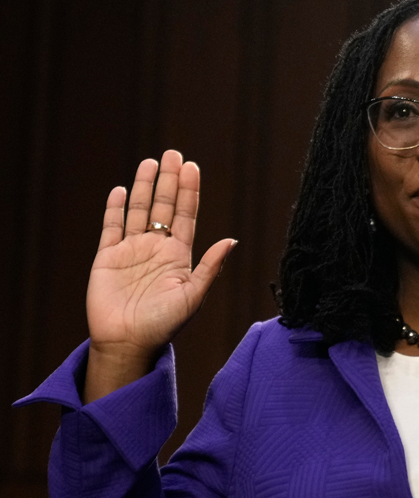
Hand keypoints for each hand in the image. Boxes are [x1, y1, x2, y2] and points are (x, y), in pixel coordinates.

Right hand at [84, 150, 235, 402]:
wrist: (129, 344)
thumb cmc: (165, 325)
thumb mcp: (193, 295)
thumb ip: (210, 267)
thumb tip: (232, 240)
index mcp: (178, 255)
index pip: (185, 215)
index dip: (188, 191)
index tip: (192, 167)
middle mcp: (156, 248)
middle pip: (163, 207)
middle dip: (168, 180)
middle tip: (173, 153)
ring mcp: (131, 251)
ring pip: (139, 212)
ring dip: (144, 187)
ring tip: (151, 162)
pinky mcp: (107, 258)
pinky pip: (111, 228)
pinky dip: (116, 209)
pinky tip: (122, 190)